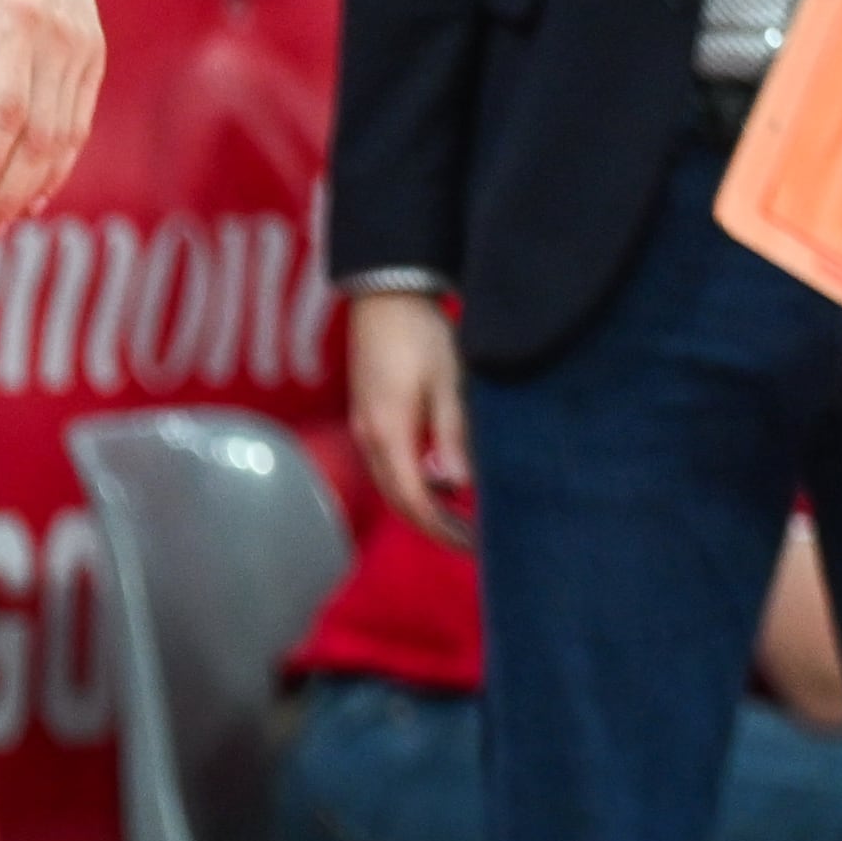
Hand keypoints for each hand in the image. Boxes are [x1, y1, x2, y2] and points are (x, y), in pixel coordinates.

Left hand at [0, 0, 100, 241]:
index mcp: (20, 19)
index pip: (8, 110)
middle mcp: (62, 38)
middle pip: (41, 137)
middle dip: (8, 194)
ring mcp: (84, 47)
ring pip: (67, 137)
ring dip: (34, 190)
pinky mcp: (92, 52)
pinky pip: (79, 120)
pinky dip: (59, 162)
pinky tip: (35, 195)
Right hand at [345, 287, 470, 545]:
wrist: (385, 293)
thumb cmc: (421, 335)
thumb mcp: (448, 384)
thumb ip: (453, 437)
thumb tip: (457, 485)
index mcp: (389, 433)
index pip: (414, 502)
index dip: (444, 530)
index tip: (476, 547)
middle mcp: (370, 436)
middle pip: (399, 500)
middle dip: (434, 525)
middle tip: (474, 541)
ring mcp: (365, 424)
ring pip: (392, 483)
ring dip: (424, 504)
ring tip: (463, 514)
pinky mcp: (369, 413)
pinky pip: (388, 463)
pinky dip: (414, 482)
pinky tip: (442, 478)